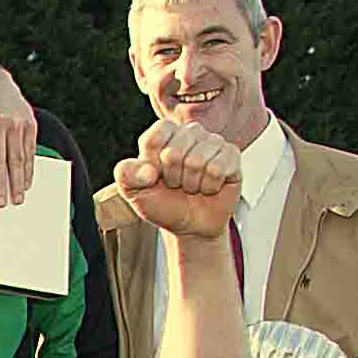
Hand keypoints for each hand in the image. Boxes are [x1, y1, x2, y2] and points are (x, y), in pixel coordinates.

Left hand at [0, 71, 38, 204]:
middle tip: (2, 203)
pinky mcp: (30, 124)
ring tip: (16, 198)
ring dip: (17, 182)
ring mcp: (16, 122)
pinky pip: (29, 151)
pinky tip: (25, 183)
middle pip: (1, 161)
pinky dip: (28, 169)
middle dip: (2, 185)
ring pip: (18, 159)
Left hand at [114, 117, 243, 241]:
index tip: (154, 175)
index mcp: (165, 134)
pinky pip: (217, 169)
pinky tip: (208, 187)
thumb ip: (125, 174)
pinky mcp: (231, 155)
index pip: (157, 134)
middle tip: (176, 184)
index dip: (153, 161)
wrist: (189, 225)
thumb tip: (148, 171)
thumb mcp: (132, 191)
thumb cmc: (162, 203)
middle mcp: (190, 133)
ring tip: (191, 186)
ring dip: (191, 184)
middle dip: (171, 177)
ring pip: (197, 161)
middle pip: (174, 152)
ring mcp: (213, 142)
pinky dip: (209, 186)